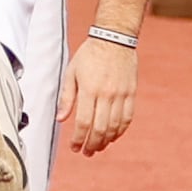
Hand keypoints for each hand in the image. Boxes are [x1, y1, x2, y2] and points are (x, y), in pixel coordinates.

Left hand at [60, 35, 138, 153]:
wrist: (115, 38)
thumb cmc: (90, 54)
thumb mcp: (71, 72)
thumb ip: (67, 97)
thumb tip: (60, 119)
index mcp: (89, 89)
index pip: (83, 122)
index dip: (78, 138)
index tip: (74, 147)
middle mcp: (106, 94)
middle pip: (100, 128)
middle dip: (92, 144)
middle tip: (86, 152)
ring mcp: (121, 94)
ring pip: (115, 126)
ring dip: (106, 140)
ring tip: (98, 147)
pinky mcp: (131, 93)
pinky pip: (128, 117)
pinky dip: (121, 130)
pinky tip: (114, 136)